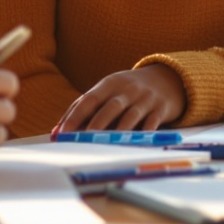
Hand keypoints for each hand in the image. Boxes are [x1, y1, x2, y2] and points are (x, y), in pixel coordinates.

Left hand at [55, 64, 186, 132]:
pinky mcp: (161, 109)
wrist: (166, 80)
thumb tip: (57, 130)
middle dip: (96, 124)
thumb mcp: (107, 91)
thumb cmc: (128, 91)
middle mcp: (128, 89)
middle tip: (83, 140)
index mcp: (109, 84)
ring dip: (119, 131)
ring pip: (131, 116)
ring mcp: (146, 98)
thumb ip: (83, 108)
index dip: (75, 115)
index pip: (89, 99)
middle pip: (110, 107)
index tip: (63, 131)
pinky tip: (135, 144)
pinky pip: (152, 123)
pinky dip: (144, 133)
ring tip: (107, 144)